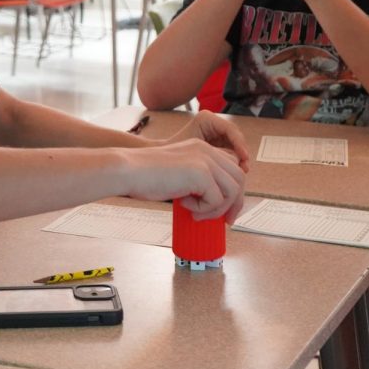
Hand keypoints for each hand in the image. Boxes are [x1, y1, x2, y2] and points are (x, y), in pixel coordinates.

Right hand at [122, 139, 246, 222]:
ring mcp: (205, 160)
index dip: (233, 191)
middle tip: (224, 221)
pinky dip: (204, 209)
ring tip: (197, 213)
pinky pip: (216, 199)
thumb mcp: (179, 173)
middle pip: (239, 179)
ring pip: (232, 191)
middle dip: (234, 203)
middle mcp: (207, 150)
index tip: (226, 210)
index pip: (232, 168)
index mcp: (202, 148)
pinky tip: (186, 205)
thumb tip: (215, 204)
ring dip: (217, 208)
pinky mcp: (201, 173)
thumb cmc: (146, 175)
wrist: (129, 170)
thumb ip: (197, 180)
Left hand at [166, 111, 249, 172]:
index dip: (239, 143)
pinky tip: (234, 171)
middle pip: (235, 138)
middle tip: (244, 167)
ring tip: (241, 171)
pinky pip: (230, 152)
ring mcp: (217, 133)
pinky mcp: (218, 143)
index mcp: (207, 118)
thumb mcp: (194, 148)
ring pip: (234, 146)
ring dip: (239, 159)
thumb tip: (234, 159)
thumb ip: (213, 152)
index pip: (229, 129)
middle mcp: (214, 123)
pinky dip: (233, 162)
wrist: (165, 158)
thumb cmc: (175, 151)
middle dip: (241, 152)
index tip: (244, 156)